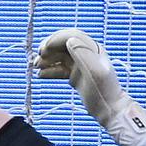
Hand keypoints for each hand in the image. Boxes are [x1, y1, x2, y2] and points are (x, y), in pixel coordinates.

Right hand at [33, 29, 145, 145]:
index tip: (44, 50)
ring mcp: (80, 64)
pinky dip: (50, 70)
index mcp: (93, 49)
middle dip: (48, 48)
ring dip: (46, 59)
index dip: (55, 40)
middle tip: (38, 57)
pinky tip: (40, 75)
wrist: (109, 109)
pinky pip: (59, 68)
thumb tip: (70, 40)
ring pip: (59, 56)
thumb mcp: (94, 72)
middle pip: (63, 44)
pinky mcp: (75, 75)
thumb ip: (83, 54)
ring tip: (36, 67)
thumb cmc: (103, 91)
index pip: (71, 36)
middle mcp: (86, 54)